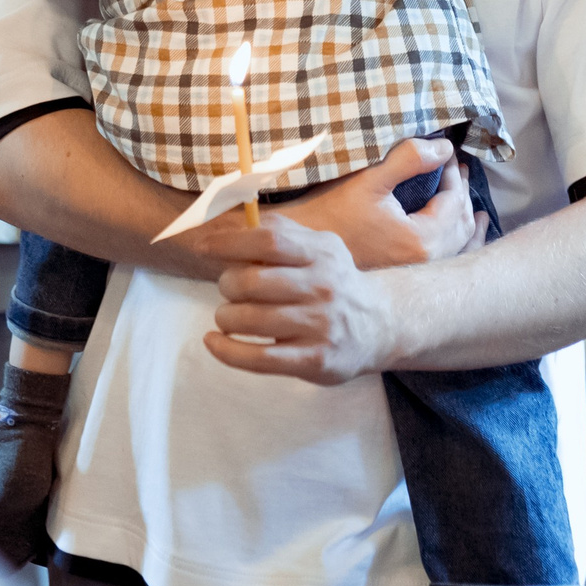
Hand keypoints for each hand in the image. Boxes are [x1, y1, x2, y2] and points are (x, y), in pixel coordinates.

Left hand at [196, 214, 398, 385]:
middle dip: (228, 284)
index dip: (230, 243)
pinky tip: (214, 342)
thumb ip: (282, 233)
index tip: (204, 248)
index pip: (269, 241)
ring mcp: (318, 326)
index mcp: (321, 253)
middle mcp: (322, 288)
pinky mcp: (313, 359)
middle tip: (229, 288)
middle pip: (253, 281)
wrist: (381, 326)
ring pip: (251, 319)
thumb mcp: (320, 248)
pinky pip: (258, 358)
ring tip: (228, 316)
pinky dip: (227, 350)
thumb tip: (230, 226)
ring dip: (225, 316)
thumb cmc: (334, 283)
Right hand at [276, 136, 484, 269]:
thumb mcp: (370, 179)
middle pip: (462, 225)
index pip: (453, 201)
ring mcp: (417, 274)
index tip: (447, 151)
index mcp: (421, 241)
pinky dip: (460, 245)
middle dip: (462, 194)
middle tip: (457, 168)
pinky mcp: (406, 277)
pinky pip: (447, 261)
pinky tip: (461, 240)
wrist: (300, 251)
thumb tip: (445, 147)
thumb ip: (410, 159)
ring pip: (459, 247)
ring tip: (473, 207)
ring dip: (466, 221)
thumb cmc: (329, 213)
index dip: (453, 173)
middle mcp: (426, 263)